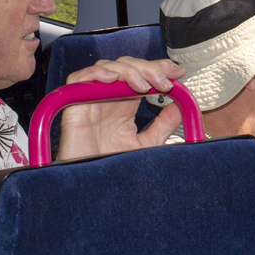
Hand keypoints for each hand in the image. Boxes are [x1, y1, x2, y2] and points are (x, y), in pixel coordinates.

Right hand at [56, 57, 185, 160]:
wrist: (93, 188)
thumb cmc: (113, 166)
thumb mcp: (147, 144)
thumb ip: (164, 125)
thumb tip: (181, 106)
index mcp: (125, 103)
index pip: (142, 73)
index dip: (159, 67)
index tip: (178, 73)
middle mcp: (108, 97)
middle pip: (127, 65)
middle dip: (148, 68)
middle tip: (164, 83)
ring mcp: (91, 100)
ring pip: (107, 67)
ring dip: (128, 70)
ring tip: (144, 86)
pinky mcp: (73, 107)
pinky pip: (77, 79)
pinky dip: (96, 73)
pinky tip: (113, 79)